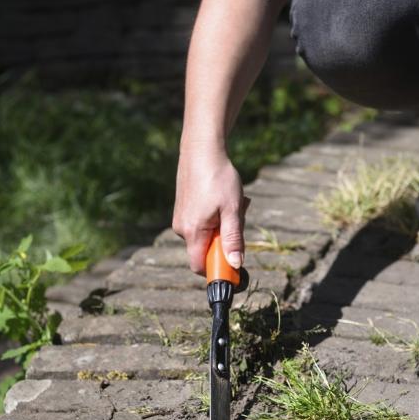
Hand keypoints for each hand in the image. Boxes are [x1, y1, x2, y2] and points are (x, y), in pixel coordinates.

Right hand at [172, 142, 249, 274]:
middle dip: (225, 241)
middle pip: (206, 250)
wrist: (201, 149)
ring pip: (206, 235)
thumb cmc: (218, 177)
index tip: (234, 265)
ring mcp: (181, 218)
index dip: (217, 270)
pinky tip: (223, 198)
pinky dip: (216, 217)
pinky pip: (202, 223)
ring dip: (223, 225)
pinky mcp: (183, 210)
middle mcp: (182, 229)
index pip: (200, 266)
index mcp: (193, 231)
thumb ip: (233, 239)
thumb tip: (235, 264)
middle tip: (237, 219)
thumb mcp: (232, 210)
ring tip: (232, 203)